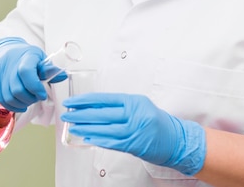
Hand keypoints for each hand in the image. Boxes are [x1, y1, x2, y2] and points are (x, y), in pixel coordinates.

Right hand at [0, 37, 47, 112]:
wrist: (2, 51)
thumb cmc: (24, 56)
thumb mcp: (39, 58)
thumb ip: (49, 69)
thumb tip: (63, 76)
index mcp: (25, 56)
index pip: (26, 72)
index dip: (35, 87)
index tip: (42, 94)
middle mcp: (9, 64)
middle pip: (17, 89)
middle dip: (30, 98)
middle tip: (37, 97)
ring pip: (9, 97)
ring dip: (22, 103)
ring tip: (29, 100)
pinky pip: (2, 100)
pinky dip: (13, 106)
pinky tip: (20, 104)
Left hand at [61, 92, 205, 175]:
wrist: (176, 139)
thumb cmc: (156, 121)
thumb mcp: (139, 105)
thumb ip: (119, 105)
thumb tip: (93, 106)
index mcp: (133, 101)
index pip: (103, 99)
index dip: (85, 100)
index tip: (72, 102)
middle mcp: (133, 114)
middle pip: (101, 113)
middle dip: (81, 114)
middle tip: (66, 114)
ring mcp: (134, 130)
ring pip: (104, 128)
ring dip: (85, 127)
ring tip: (72, 126)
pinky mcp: (133, 145)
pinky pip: (111, 142)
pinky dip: (97, 140)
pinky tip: (86, 137)